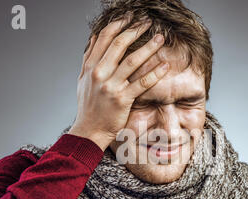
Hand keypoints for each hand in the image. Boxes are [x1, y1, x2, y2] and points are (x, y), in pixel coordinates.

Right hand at [69, 16, 169, 149]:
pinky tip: (165, 65)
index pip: (105, 38)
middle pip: (119, 44)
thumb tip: (95, 37)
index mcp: (90, 66)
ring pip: (132, 61)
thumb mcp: (83, 80)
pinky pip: (142, 83)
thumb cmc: (88, 107)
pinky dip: (155, 73)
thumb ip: (89, 59)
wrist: (89, 131)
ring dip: (148, 47)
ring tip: (160, 38)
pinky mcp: (122, 99)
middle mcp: (99, 73)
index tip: (130, 17)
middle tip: (148, 22)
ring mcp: (111, 86)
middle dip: (135, 30)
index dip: (119, 24)